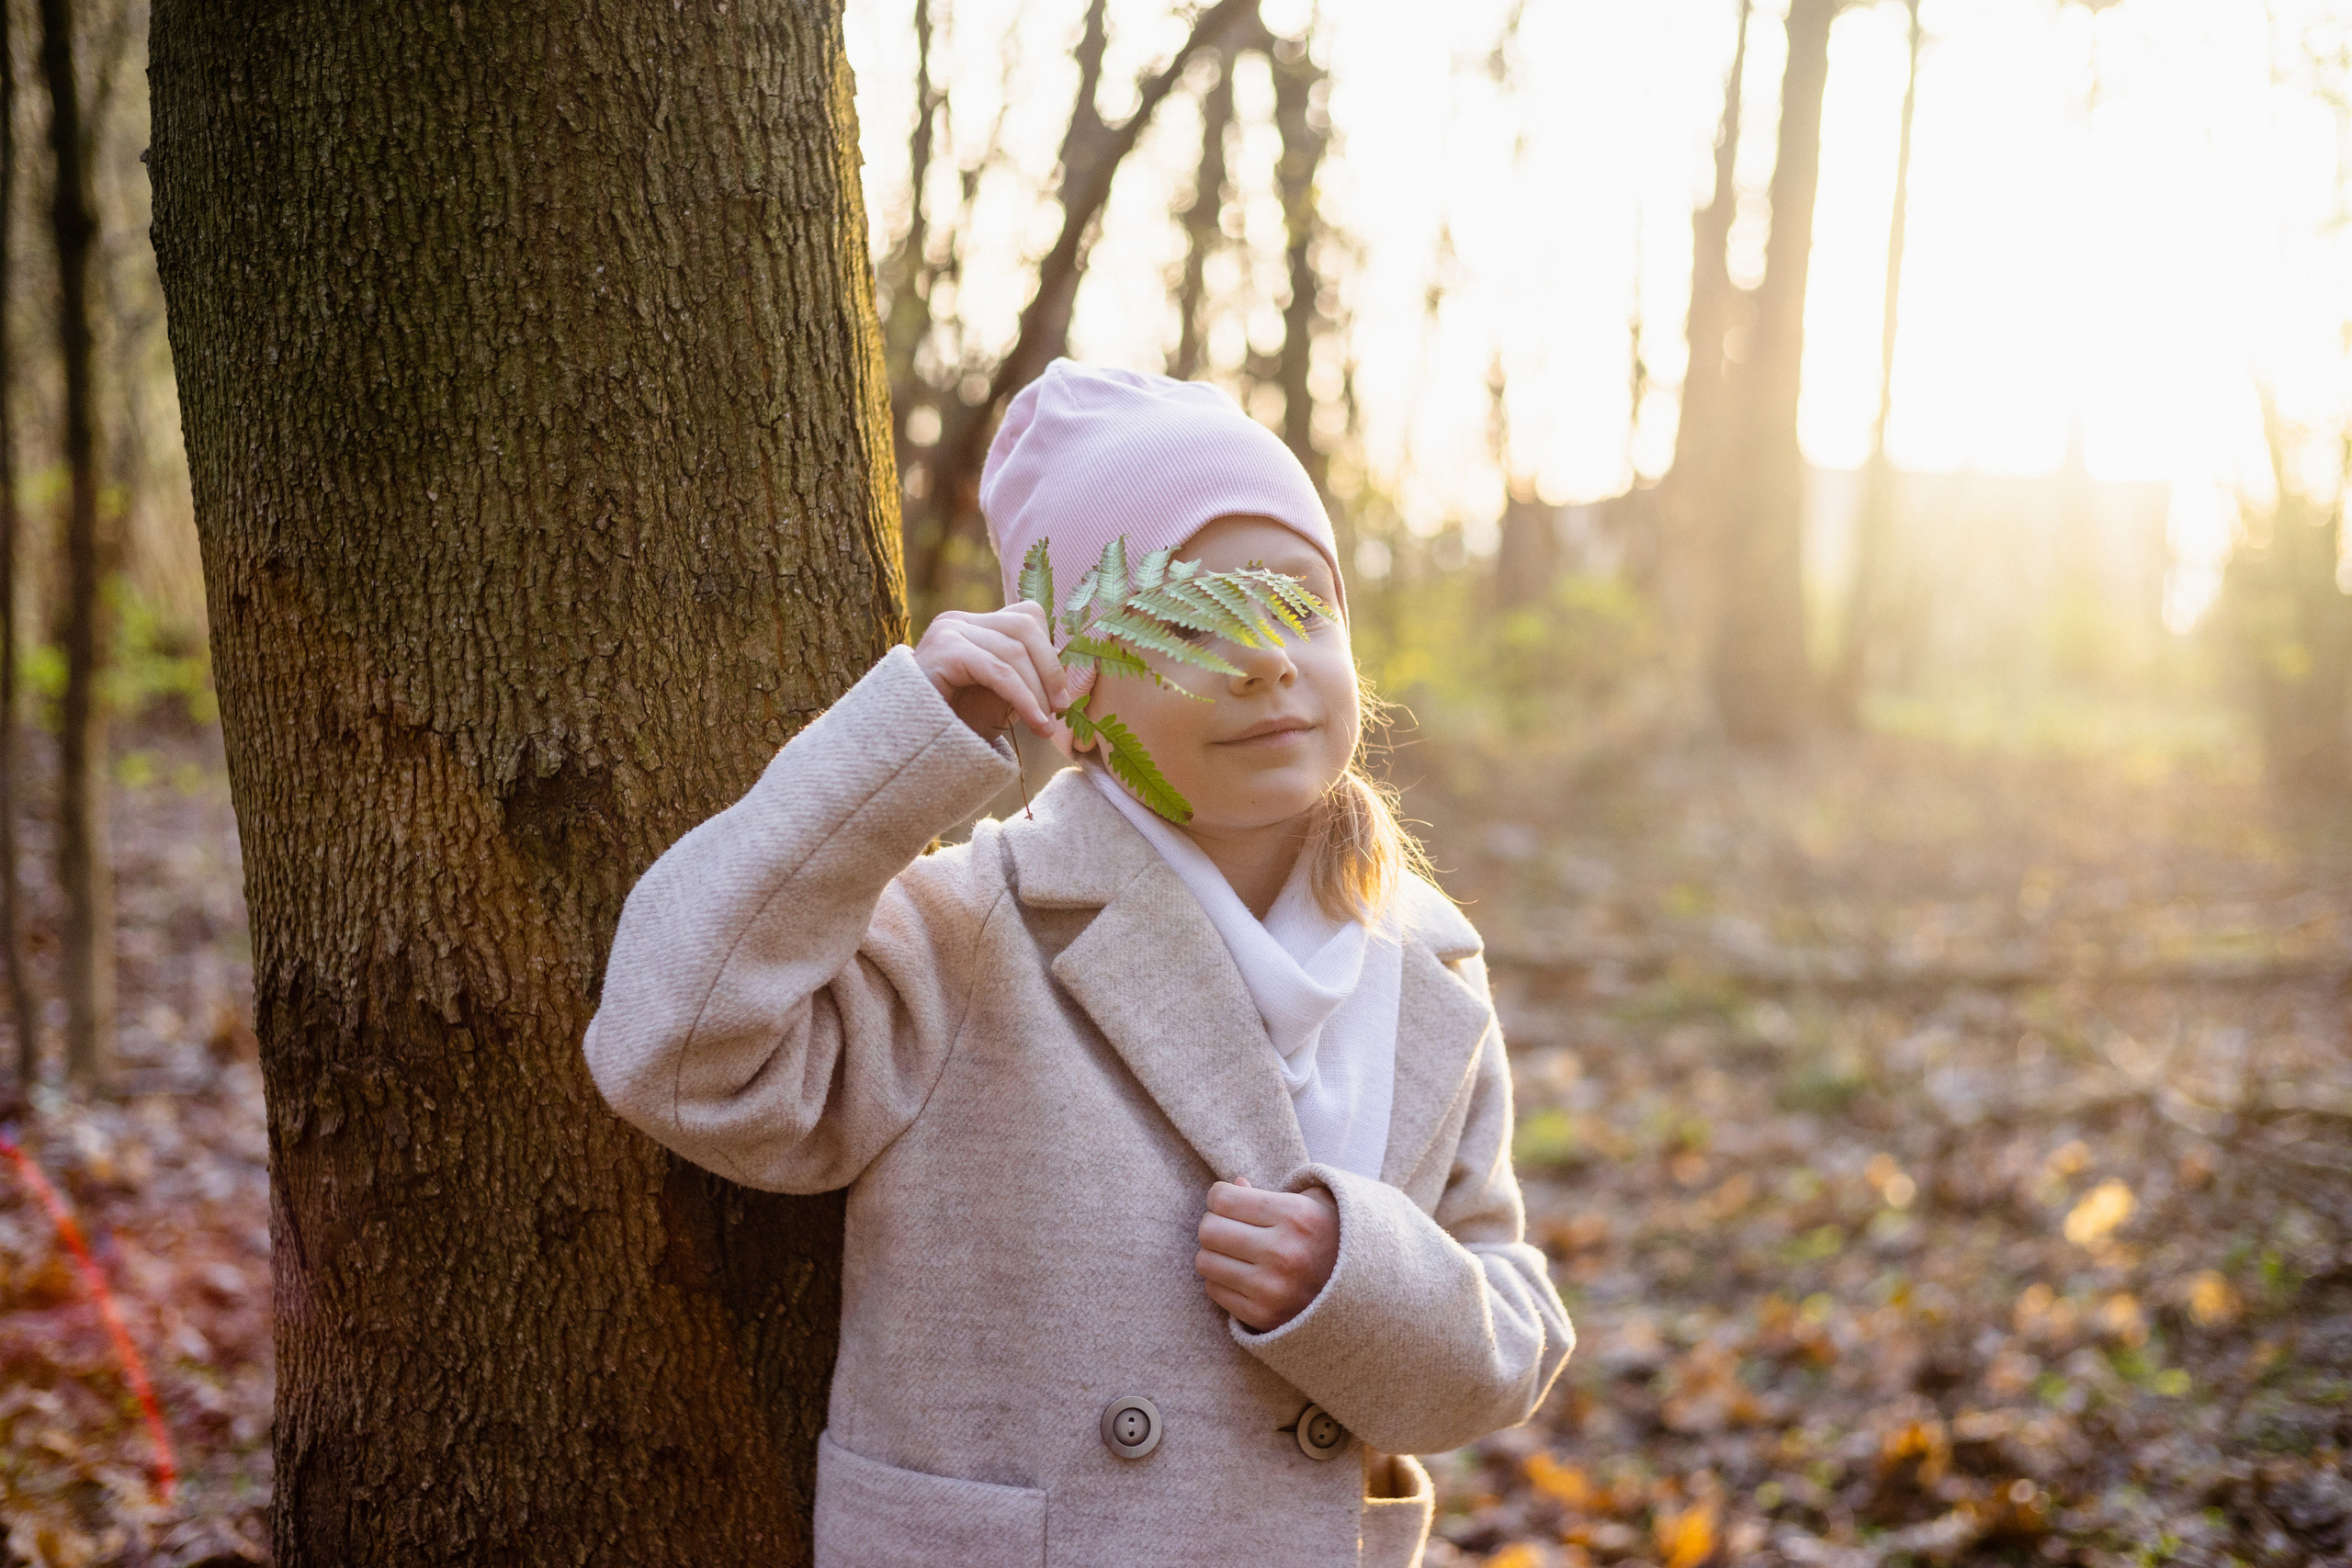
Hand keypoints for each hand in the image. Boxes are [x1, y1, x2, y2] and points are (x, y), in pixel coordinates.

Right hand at [913, 601, 1070, 742]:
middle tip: (1061, 710)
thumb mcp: (996, 697)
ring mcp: (948, 631)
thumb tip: (1062, 677)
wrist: (908, 750)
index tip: (1060, 695)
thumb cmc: (951, 727)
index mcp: (972, 626)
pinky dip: (1023, 698)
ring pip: (1014, 651)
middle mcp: (958, 621)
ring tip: (1046, 726)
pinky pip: (998, 670)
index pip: (1026, 617)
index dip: (1050, 653)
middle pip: (1025, 626)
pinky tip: (1036, 722)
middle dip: (1050, 670)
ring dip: (1038, 692)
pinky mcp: (944, 651)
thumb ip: (1023, 678)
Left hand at [1195, 1177, 1338, 1331]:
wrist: (1367, 1292)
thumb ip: (1267, 1192)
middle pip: (1208, 1230)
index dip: (1219, 1197)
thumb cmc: (1331, 1237)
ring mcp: (1272, 1289)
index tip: (1229, 1202)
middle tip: (1230, 1226)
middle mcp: (1283, 1253)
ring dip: (1215, 1253)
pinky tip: (1243, 1274)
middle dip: (1214, 1223)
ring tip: (1236, 1251)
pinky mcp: (1263, 1316)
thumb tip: (1231, 1186)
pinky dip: (1222, 1279)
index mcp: (1295, 1216)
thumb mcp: (1311, 1202)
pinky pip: (1214, 1290)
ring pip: (1205, 1261)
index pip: (1222, 1199)